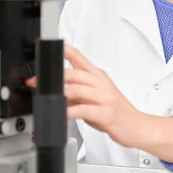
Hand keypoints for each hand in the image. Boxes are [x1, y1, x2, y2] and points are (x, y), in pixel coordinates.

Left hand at [26, 45, 144, 147]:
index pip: (79, 57)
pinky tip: (61, 114)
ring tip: (46, 98)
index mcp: (98, 75)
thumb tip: (56, 91)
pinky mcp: (104, 113)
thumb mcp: (96, 96)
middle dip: (52, 78)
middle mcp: (100, 83)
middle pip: (73, 73)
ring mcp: (103, 97)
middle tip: (37, 83)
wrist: (136, 125)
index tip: (49, 47)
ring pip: (76, 89)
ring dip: (58, 94)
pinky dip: (68, 112)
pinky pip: (82, 109)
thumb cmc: (116, 110)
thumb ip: (77, 91)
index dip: (64, 50)